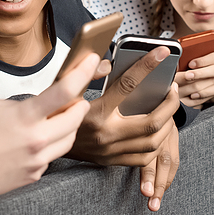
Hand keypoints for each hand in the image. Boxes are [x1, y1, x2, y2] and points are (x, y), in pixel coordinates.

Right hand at [0, 53, 97, 210]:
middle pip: (76, 119)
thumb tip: (32, 106)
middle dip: (79, 106)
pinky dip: (50, 146)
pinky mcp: (34, 174)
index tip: (90, 62)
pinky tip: (36, 142)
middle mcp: (36, 139)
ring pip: (69, 140)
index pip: (63, 92)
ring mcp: (37, 160)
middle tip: (77, 99)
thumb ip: (17, 103)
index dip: (81, 74)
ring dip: (69, 127)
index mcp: (25, 117)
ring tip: (58, 119)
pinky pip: (52, 157)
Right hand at [70, 46, 181, 210]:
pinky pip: (144, 157)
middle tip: (173, 89)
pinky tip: (157, 129)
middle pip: (151, 122)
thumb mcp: (65, 89)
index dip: (147, 66)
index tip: (162, 53)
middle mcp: (106, 134)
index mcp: (95, 112)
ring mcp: (110, 151)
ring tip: (169, 108)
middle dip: (170, 105)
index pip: (127, 85)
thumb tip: (108, 64)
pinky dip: (157, 143)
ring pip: (153, 143)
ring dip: (167, 125)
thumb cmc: (54, 113)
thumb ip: (87, 74)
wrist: (41, 144)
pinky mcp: (112, 161)